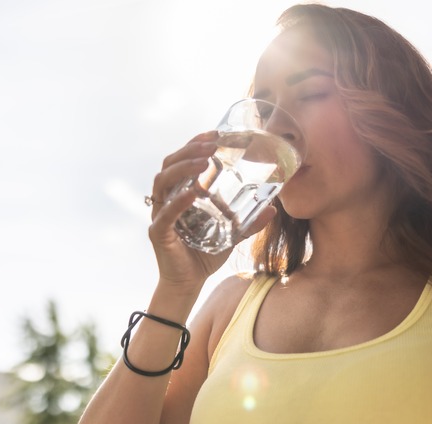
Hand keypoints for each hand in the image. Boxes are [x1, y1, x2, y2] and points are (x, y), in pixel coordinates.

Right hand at [148, 131, 275, 292]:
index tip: (214, 133)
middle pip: (170, 164)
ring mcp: (160, 214)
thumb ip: (249, 221)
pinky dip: (179, 201)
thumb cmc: (205, 255)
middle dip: (189, 149)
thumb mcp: (232, 234)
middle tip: (211, 143)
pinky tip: (193, 192)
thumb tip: (273, 208)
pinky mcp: (158, 232)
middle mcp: (166, 199)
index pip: (182, 160)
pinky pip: (165, 212)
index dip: (195, 143)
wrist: (189, 283)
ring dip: (183, 167)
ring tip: (203, 160)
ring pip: (163, 181)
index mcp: (180, 193)